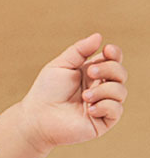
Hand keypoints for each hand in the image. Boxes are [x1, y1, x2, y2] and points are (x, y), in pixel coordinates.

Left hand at [18, 33, 126, 150]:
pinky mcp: (102, 121)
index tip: (107, 50)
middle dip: (109, 69)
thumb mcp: (61, 65)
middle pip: (120, 73)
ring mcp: (102, 104)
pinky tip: (89, 109)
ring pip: (121, 91)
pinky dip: (105, 106)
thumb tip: (99, 36)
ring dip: (103, 90)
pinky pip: (116, 110)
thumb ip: (79, 50)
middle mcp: (99, 87)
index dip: (115, 53)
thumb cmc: (46, 91)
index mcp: (91, 73)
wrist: (37, 117)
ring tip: (84, 96)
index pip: (113, 60)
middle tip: (90, 72)